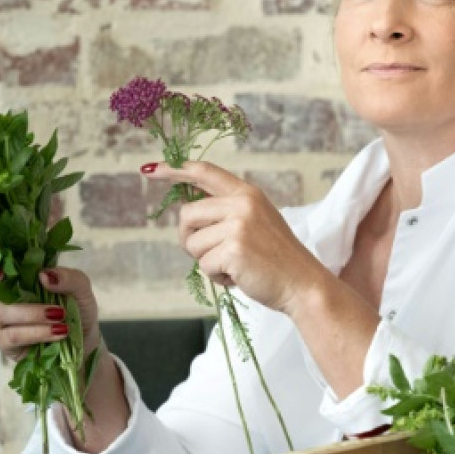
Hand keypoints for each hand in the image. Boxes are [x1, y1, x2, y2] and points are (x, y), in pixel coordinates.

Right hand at [0, 265, 100, 361]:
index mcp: (16, 272)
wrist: (84, 342)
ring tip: (59, 315)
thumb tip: (43, 275)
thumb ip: (69, 277)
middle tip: (1, 276)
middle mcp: (1, 292)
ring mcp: (0, 318)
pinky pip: (11, 335)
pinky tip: (58, 331)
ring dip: (30, 312)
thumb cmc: (76, 308)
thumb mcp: (81, 288)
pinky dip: (37, 332)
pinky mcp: (5, 342)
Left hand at [146, 161, 326, 314]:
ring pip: (192, 243)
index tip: (151, 169)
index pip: (205, 173)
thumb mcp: (256, 222)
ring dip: (207, 261)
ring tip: (235, 265)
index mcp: (248, 194)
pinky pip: (203, 265)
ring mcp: (239, 225)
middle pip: (187, 214)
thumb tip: (186, 209)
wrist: (303, 284)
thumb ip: (227, 211)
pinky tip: (239, 277)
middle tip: (213, 254)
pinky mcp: (234, 249)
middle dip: (191, 239)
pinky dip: (217, 277)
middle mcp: (243, 204)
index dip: (175, 169)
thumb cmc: (277, 259)